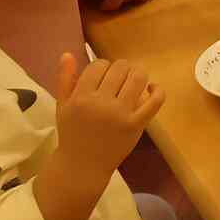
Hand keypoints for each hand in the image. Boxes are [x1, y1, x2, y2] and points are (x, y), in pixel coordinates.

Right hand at [53, 54, 164, 177]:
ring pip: (138, 78)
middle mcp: (101, 103)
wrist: (82, 165)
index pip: (99, 65)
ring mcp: (121, 114)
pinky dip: (157, 90)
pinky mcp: (137, 125)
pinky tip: (151, 89)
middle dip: (121, 69)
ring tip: (133, 81)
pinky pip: (155, 101)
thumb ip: (64, 79)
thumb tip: (68, 53)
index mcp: (81, 97)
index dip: (102, 66)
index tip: (102, 76)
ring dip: (138, 74)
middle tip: (118, 79)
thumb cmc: (72, 133)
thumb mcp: (62, 106)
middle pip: (120, 68)